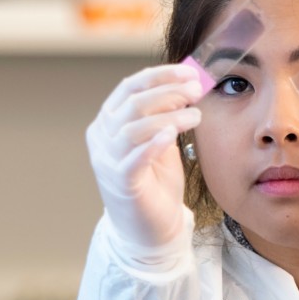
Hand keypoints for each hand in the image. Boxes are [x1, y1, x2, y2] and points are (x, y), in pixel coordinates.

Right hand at [86, 63, 204, 255]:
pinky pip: (132, 160)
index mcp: (109, 122)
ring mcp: (108, 161)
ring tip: (196, 115)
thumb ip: (167, 114)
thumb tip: (188, 85)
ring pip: (132, 128)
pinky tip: (171, 135)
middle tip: (196, 89)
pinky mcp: (121, 184)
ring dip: (167, 116)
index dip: (160, 75)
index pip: (129, 87)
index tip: (190, 72)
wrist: (151, 227)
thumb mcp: (162, 140)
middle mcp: (102, 138)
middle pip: (131, 104)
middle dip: (166, 91)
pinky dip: (151, 144)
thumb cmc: (156, 181)